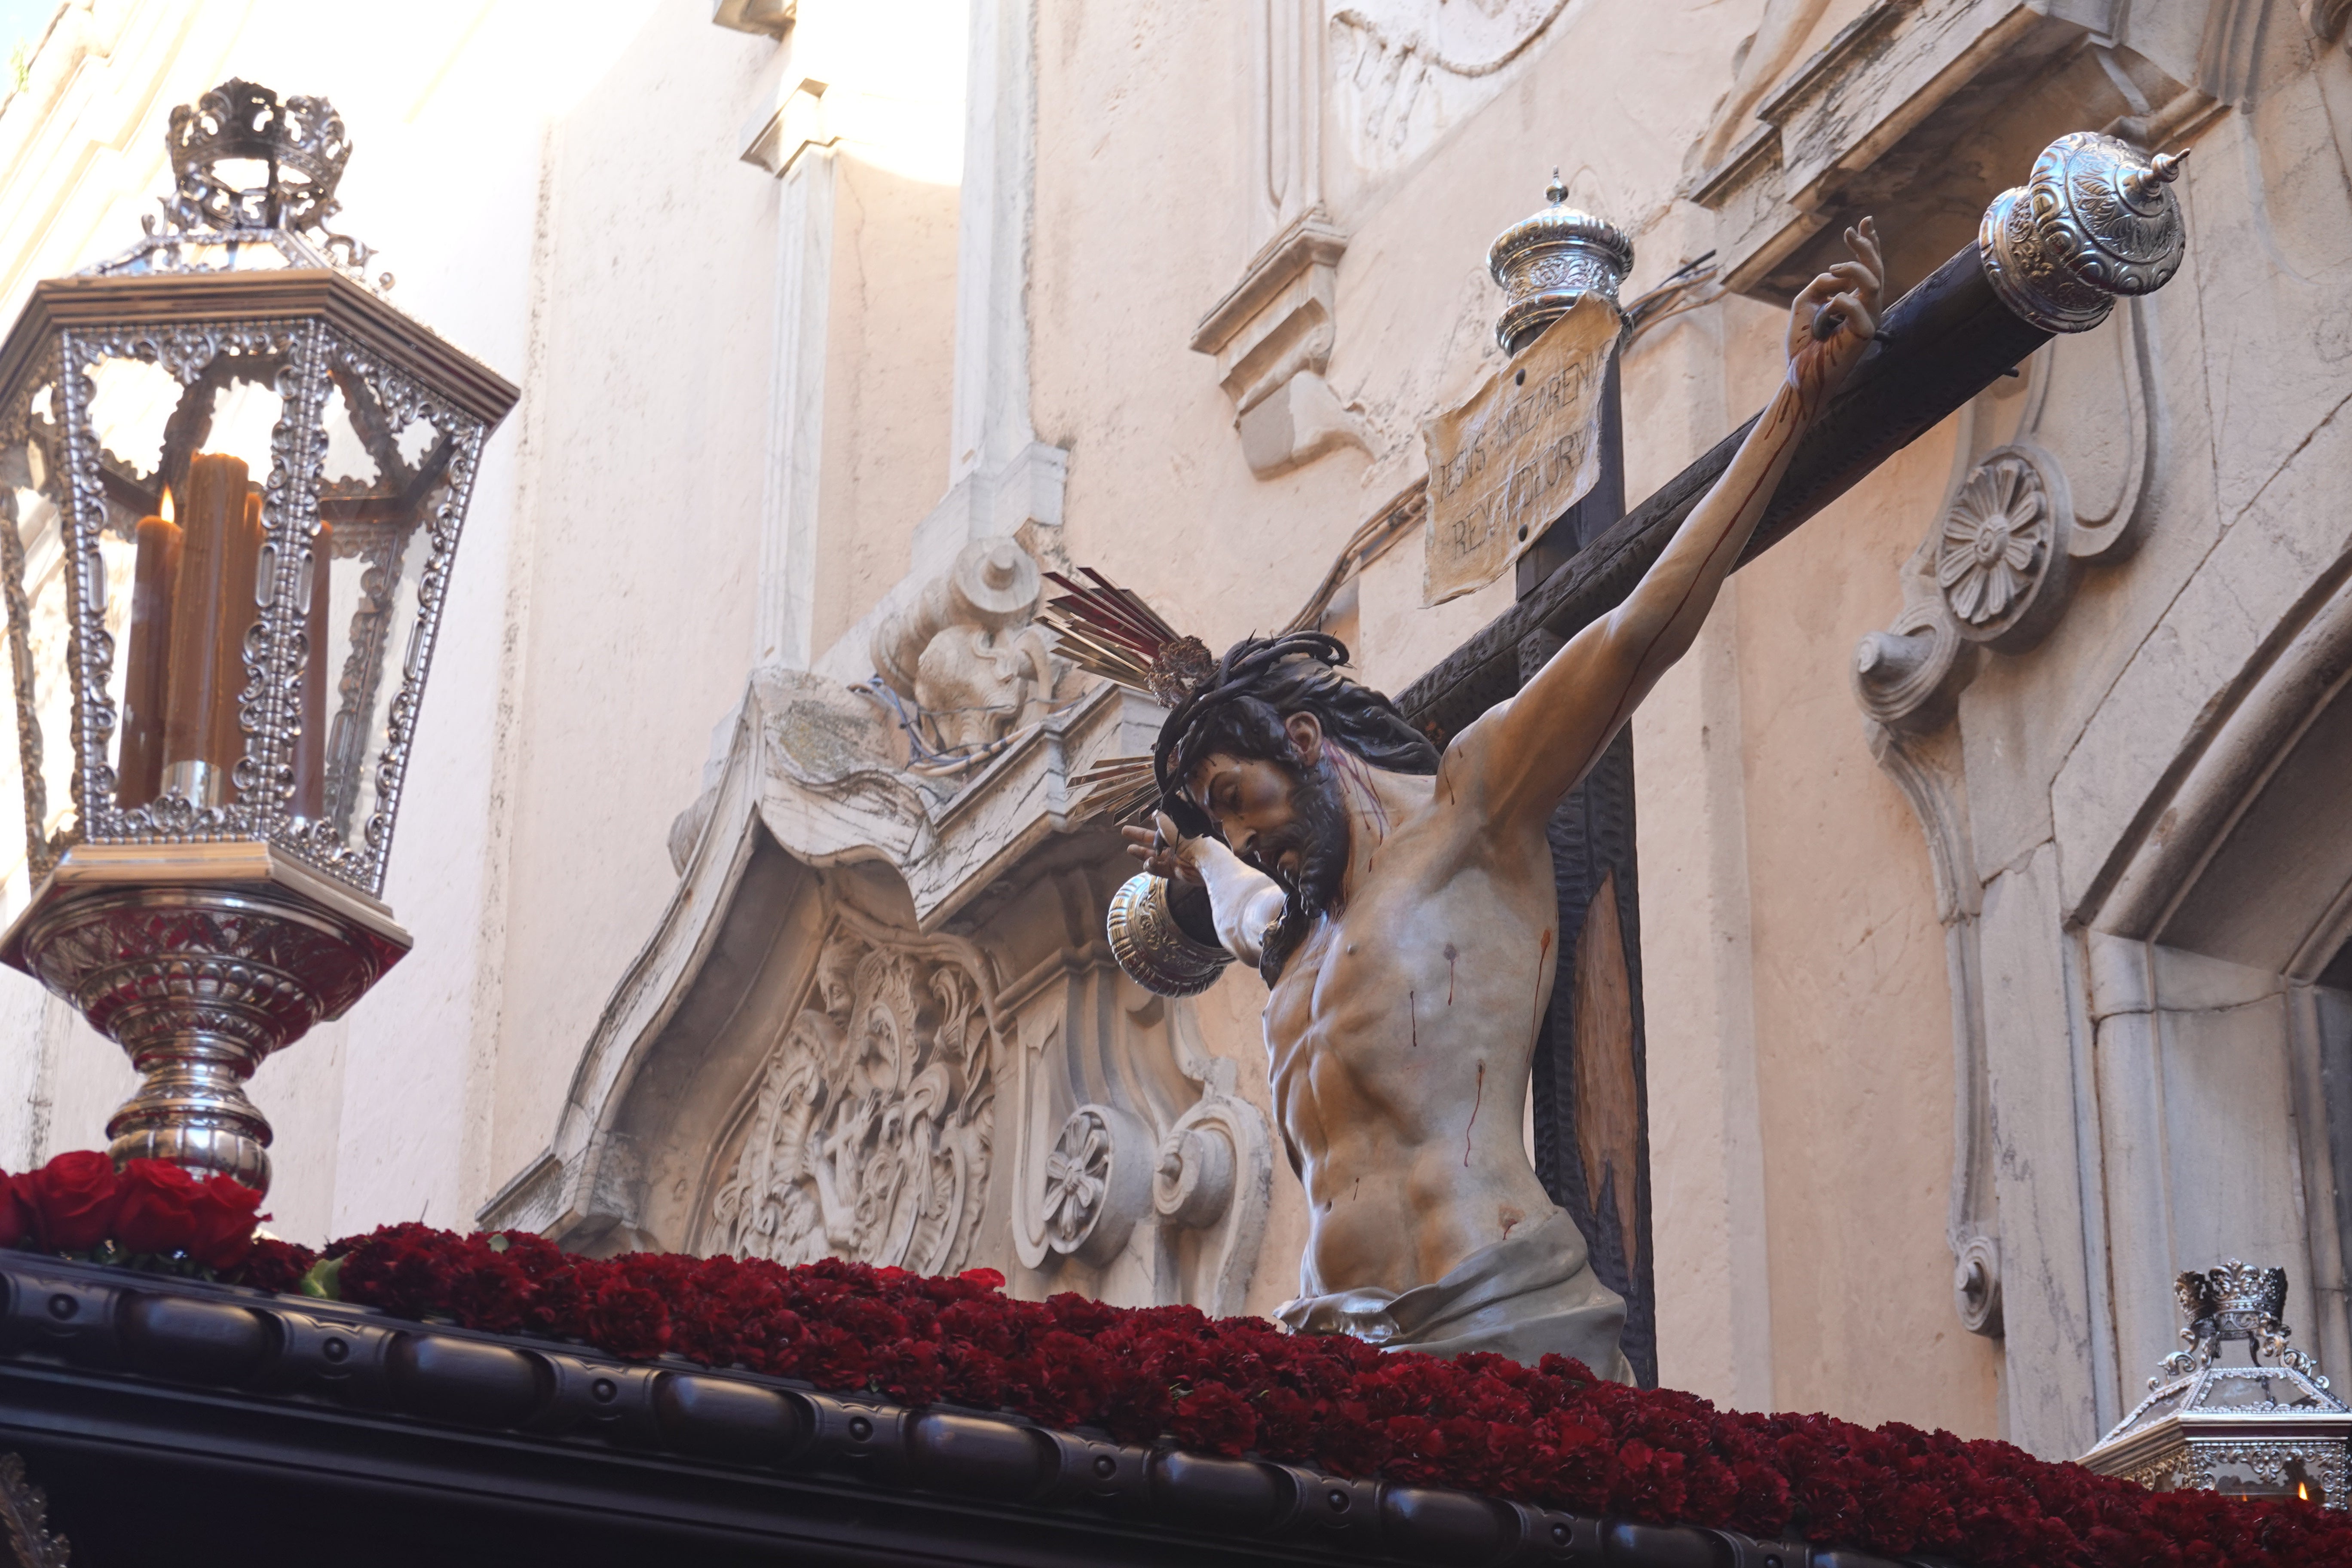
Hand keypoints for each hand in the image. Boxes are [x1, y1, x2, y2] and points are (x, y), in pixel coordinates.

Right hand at [1123, 811, 1206, 885]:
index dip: (1152, 821)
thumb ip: (1164, 823)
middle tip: (1125, 831)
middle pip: (1154, 840)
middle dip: (1139, 836)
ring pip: (1154, 856)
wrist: (1207, 863)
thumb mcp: (1177, 830)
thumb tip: (1155, 813)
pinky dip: (1152, 866)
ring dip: (1142, 853)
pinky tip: (1148, 863)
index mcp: (1178, 833)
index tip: (1142, 814)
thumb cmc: (1195, 843)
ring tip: (1130, 849)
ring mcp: (1175, 859)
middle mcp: (1176, 845)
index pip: (1162, 826)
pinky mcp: (1175, 872)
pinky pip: (1160, 869)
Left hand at [1784, 217, 1881, 412]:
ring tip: (1831, 269)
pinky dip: (1840, 302)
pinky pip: (1857, 307)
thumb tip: (1836, 277)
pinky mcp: (1864, 335)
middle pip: (1876, 270)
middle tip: (1848, 232)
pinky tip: (1828, 311)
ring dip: (1853, 270)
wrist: (1800, 375)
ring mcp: (1868, 321)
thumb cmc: (1803, 344)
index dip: (1868, 243)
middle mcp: (1866, 309)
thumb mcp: (1805, 303)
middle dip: (1865, 247)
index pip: (1868, 268)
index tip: (1864, 221)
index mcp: (1855, 300)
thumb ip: (1820, 284)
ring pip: (1874, 283)